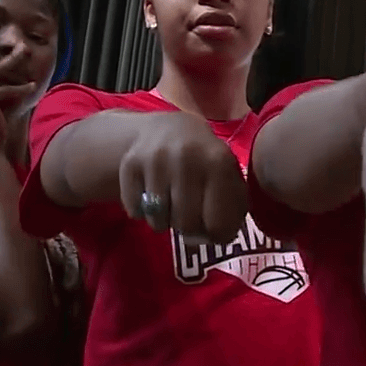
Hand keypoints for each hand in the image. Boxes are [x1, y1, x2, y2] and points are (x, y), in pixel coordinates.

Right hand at [118, 112, 246, 243]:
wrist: (169, 128)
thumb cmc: (205, 160)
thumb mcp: (229, 175)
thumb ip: (234, 206)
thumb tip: (222, 237)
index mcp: (219, 163)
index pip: (218, 222)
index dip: (217, 235)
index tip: (214, 232)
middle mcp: (188, 159)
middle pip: (187, 224)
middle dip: (190, 230)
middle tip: (190, 220)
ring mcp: (157, 160)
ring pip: (159, 220)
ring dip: (165, 222)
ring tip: (172, 206)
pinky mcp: (131, 164)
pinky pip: (135, 210)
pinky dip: (142, 213)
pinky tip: (152, 198)